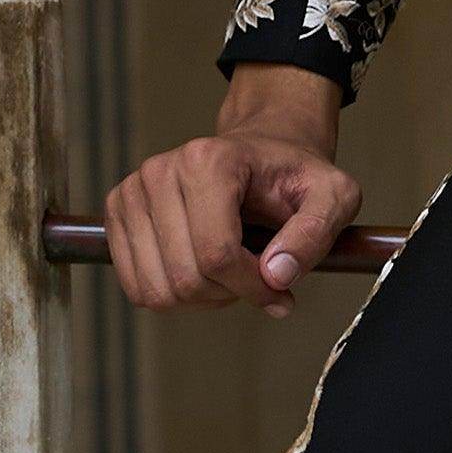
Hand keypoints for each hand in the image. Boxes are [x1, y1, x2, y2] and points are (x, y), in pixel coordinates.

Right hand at [104, 67, 359, 314]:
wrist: (260, 154)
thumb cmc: (295, 176)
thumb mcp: (333, 197)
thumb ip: (315, 234)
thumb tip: (276, 276)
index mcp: (209, 161)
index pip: (217, 254)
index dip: (252, 287)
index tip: (280, 290)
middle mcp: (160, 171)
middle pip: (185, 277)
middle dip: (228, 294)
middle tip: (256, 279)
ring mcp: (132, 191)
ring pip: (157, 289)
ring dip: (201, 299)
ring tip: (230, 274)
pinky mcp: (118, 213)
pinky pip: (136, 287)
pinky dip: (173, 295)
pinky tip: (202, 273)